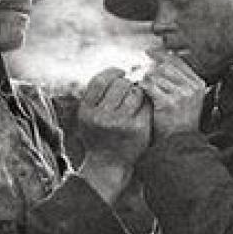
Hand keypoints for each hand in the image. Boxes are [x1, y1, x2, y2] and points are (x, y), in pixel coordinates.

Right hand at [77, 68, 151, 202]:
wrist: (108, 164)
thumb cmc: (98, 136)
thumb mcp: (87, 116)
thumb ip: (94, 95)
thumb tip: (116, 69)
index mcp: (87, 111)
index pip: (101, 80)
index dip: (113, 72)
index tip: (119, 73)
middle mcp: (103, 117)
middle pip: (120, 84)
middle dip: (126, 83)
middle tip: (128, 88)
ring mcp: (122, 123)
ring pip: (135, 92)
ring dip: (136, 92)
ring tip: (134, 100)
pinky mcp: (139, 129)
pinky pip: (145, 105)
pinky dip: (145, 104)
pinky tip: (141, 110)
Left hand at [139, 50, 205, 140]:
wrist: (179, 145)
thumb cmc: (178, 124)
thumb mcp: (185, 101)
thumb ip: (178, 84)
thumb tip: (161, 63)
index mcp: (198, 85)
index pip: (177, 61)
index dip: (161, 55)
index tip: (149, 53)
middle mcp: (192, 88)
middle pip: (165, 66)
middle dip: (148, 65)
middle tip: (135, 67)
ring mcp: (182, 95)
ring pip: (156, 74)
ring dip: (142, 75)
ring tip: (133, 78)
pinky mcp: (168, 103)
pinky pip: (149, 85)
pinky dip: (140, 85)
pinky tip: (135, 89)